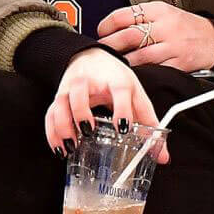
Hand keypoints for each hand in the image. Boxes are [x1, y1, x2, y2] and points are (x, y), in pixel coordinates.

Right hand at [45, 48, 167, 161]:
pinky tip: (59, 148)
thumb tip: (163, 156)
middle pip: (80, 93)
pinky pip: (50, 114)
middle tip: (88, 133)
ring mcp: (71, 88)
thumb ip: (150, 124)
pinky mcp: (58, 96)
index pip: (120, 91)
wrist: (91, 57)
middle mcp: (90, 81)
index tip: (123, 128)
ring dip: (63, 126)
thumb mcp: (136, 95)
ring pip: (60, 104)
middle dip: (82, 113)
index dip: (122, 109)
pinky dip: (52, 132)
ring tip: (72, 146)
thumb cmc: (116, 79)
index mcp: (116, 80)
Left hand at [97, 2, 213, 71]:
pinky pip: (155, 70)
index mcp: (159, 11)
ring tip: (114, 63)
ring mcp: (173, 46)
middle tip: (101, 51)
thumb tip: (111, 29)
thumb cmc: (185, 27)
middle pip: (128, 36)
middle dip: (110, 45)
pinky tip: (134, 72)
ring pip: (139, 56)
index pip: (124, 15)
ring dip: (122, 62)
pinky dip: (141, 72)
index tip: (101, 32)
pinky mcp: (180, 63)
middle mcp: (166, 27)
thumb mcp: (164, 13)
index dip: (107, 25)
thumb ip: (140, 18)